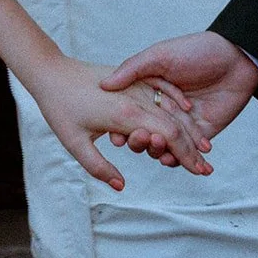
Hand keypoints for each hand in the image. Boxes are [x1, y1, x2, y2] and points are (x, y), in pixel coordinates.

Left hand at [24, 57, 212, 191]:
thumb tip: (121, 185)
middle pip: (174, 125)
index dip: (184, 156)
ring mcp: (135, 87)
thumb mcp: (74, 143)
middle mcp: (135, 99)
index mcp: (124, 115)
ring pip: (171, 108)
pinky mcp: (132, 80)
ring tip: (204, 147)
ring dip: (190, 128)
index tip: (197, 172)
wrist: (51, 72)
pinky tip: (188, 113)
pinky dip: (177, 104)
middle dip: (192, 148)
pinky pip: (162, 91)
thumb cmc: (59, 109)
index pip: (166, 137)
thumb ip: (98, 166)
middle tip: (207, 168)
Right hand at [100, 32, 257, 166]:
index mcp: (148, 92)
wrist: (236, 59)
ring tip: (157, 146)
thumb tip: (105, 84)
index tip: (114, 136)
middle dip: (138, 140)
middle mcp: (162, 110)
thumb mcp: (159, 55)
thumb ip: (132, 69)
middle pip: (143, 133)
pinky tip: (171, 159)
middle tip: (140, 137)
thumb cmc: (197, 51)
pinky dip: (176, 159)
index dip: (119, 127)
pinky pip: (184, 152)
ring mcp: (181, 123)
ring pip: (162, 146)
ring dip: (156, 150)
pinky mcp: (200, 134)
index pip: (128, 115)